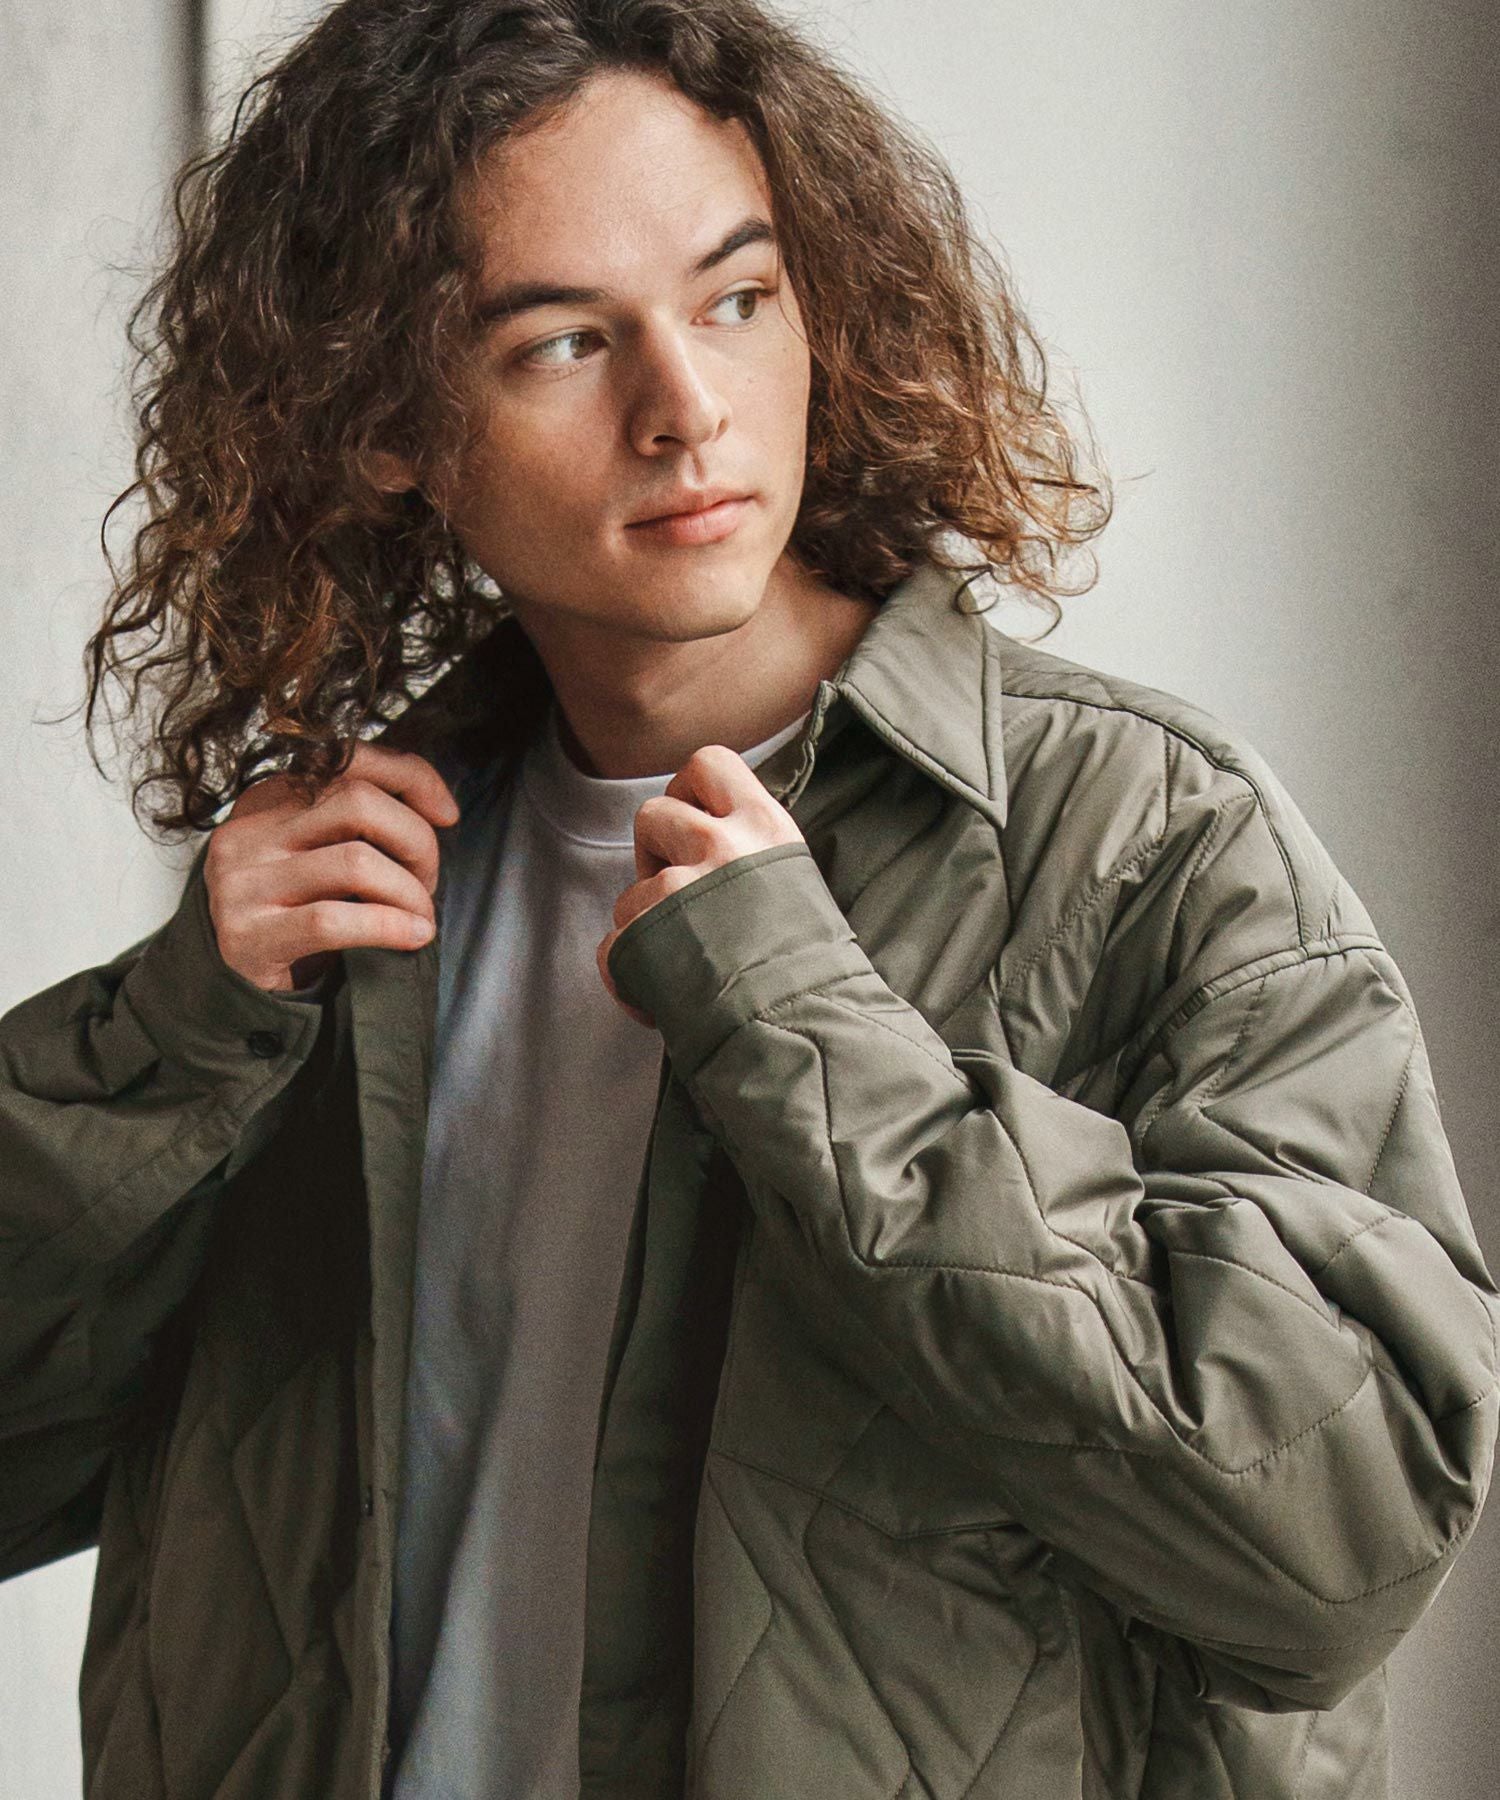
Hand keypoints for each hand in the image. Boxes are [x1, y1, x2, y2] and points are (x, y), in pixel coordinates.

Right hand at [204, 741, 459, 992]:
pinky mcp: (247, 934)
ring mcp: (242, 882)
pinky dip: (390, 926)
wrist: (237, 987)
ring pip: (356, 862)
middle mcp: (249, 831)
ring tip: (421, 917)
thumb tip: (439, 809)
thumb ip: (362, 820)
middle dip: (416, 841)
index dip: (411, 778)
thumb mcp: (323, 853)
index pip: (349, 759)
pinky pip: (334, 920)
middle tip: (429, 880)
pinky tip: (413, 937)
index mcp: (268, 798)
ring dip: (409, 892)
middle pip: (359, 803)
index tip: (448, 814)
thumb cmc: (297, 913)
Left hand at [597, 744, 804, 1027]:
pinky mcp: (643, 938)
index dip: (690, 790)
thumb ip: (753, 852)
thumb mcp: (799, 885)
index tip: (697, 823)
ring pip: (629, 892)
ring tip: (686, 963)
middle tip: (684, 899)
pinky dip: (628, 977)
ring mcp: (677, 891)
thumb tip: (709, 836)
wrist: (810, 1032)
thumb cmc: (815, 971)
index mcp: (764, 827)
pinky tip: (664, 999)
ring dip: (646, 927)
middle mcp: (720, 846)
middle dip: (655, 855)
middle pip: (651, 815)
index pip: (708, 763)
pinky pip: (611, 947)